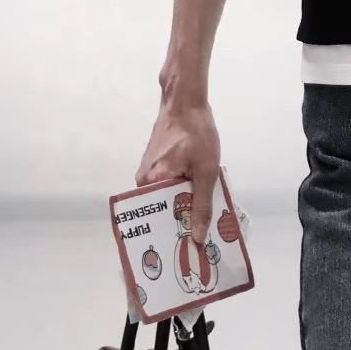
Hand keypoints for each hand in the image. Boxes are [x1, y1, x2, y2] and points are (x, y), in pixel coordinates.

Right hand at [135, 94, 220, 245]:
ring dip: (184, 204)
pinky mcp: (155, 163)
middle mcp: (144, 180)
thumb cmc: (196, 132)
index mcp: (151, 183)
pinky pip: (168, 184)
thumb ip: (202, 204)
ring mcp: (149, 171)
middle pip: (163, 209)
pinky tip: (197, 195)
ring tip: (203, 218)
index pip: (160, 219)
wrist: (185, 101)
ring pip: (167, 196)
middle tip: (202, 236)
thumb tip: (197, 236)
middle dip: (182, 220)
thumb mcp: (206, 170)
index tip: (192, 248)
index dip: (177, 233)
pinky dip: (182, 189)